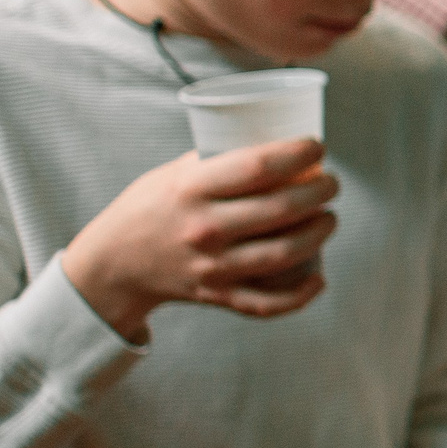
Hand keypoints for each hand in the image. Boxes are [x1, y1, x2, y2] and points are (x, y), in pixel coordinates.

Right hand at [59, 139, 337, 341]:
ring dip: (320, 233)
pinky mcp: (218, 296)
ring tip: (328, 218)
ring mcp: (212, 266)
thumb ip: (220, 161)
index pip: (259, 166)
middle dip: (321, 192)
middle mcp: (204, 228)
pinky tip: (320, 277)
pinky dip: (301, 294)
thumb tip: (278, 145)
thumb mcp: (175, 173)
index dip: (299, 154)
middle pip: (282, 209)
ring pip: (285, 253)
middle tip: (331, 183)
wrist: (114, 263)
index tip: (318, 147)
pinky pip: (268, 303)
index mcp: (191, 189)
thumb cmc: (152, 206)